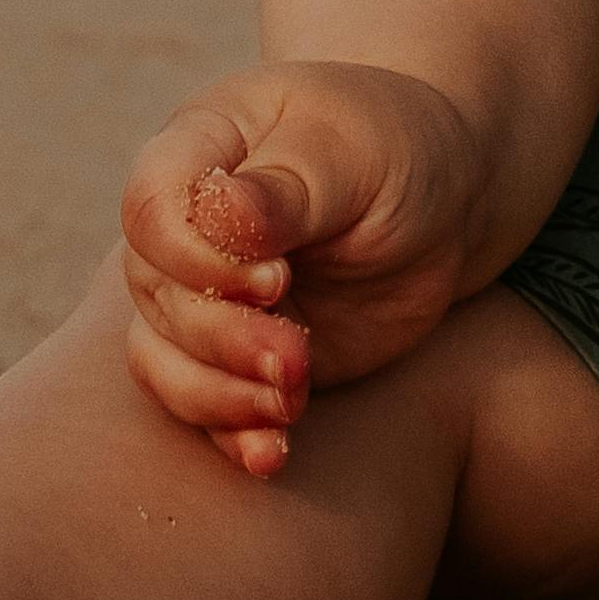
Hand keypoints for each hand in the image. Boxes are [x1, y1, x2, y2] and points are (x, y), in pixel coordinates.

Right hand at [113, 61, 497, 473]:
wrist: (446, 201)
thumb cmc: (400, 152)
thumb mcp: (358, 153)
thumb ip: (288, 187)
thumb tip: (218, 214)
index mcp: (203, 146)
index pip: (152, 206)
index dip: (196, 256)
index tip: (278, 277)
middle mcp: (185, 224)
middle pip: (156, 293)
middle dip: (223, 338)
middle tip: (297, 358)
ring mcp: (204, 292)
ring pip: (164, 357)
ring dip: (223, 394)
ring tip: (292, 405)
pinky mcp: (235, 353)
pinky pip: (202, 401)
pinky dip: (232, 433)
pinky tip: (273, 453)